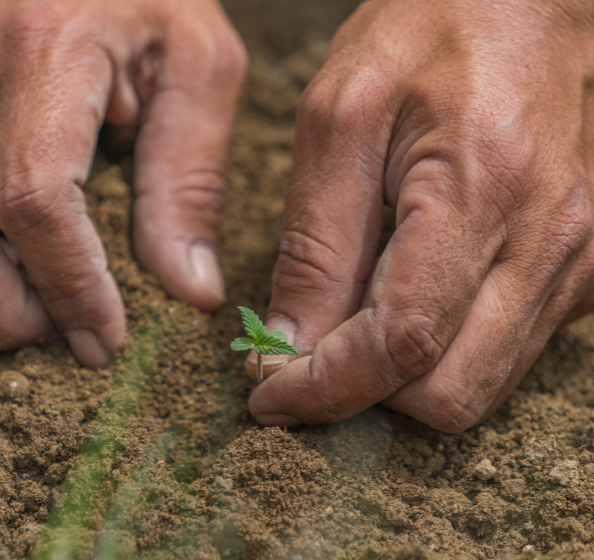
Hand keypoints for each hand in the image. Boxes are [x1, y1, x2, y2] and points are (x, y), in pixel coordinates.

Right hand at [0, 0, 245, 365]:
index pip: (32, 196)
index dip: (66, 283)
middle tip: (73, 332)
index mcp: (43, 50)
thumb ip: (190, 181)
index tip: (106, 341)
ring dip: (0, 285)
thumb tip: (190, 290)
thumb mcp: (199, 73)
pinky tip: (29, 258)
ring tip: (51, 306)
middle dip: (14, 304)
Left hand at [247, 0, 593, 431]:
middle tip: (311, 355)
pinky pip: (509, 353)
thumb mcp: (341, 118)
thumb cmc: (435, 35)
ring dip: (406, 376)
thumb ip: (316, 243)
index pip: (403, 341)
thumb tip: (290, 345)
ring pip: (481, 385)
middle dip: (368, 393)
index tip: (270, 397)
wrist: (542, 5)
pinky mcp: (587, 272)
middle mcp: (551, 244)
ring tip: (358, 322)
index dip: (328, 387)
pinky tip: (419, 294)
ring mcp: (579, 264)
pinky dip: (449, 348)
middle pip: (450, 392)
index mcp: (485, 192)